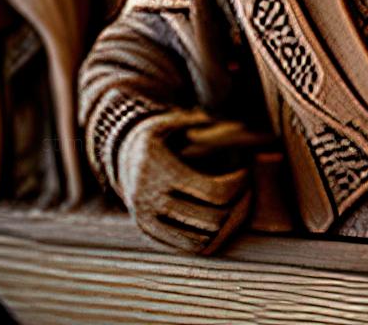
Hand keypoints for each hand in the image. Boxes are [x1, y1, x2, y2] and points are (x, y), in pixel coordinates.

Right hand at [117, 109, 254, 254]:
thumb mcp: (167, 121)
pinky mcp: (147, 232)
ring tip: (238, 207)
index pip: (213, 191)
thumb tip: (225, 121)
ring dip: (226, 228)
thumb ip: (194, 120)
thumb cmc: (154, 135)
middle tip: (249, 192)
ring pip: (200, 239)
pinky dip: (207, 240)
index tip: (247, 173)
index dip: (238, 185)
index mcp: (160, 170)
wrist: (118, 156)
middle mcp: (150, 198)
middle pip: (211, 218)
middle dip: (237, 207)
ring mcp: (147, 219)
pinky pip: (184, 248)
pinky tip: (220, 222)